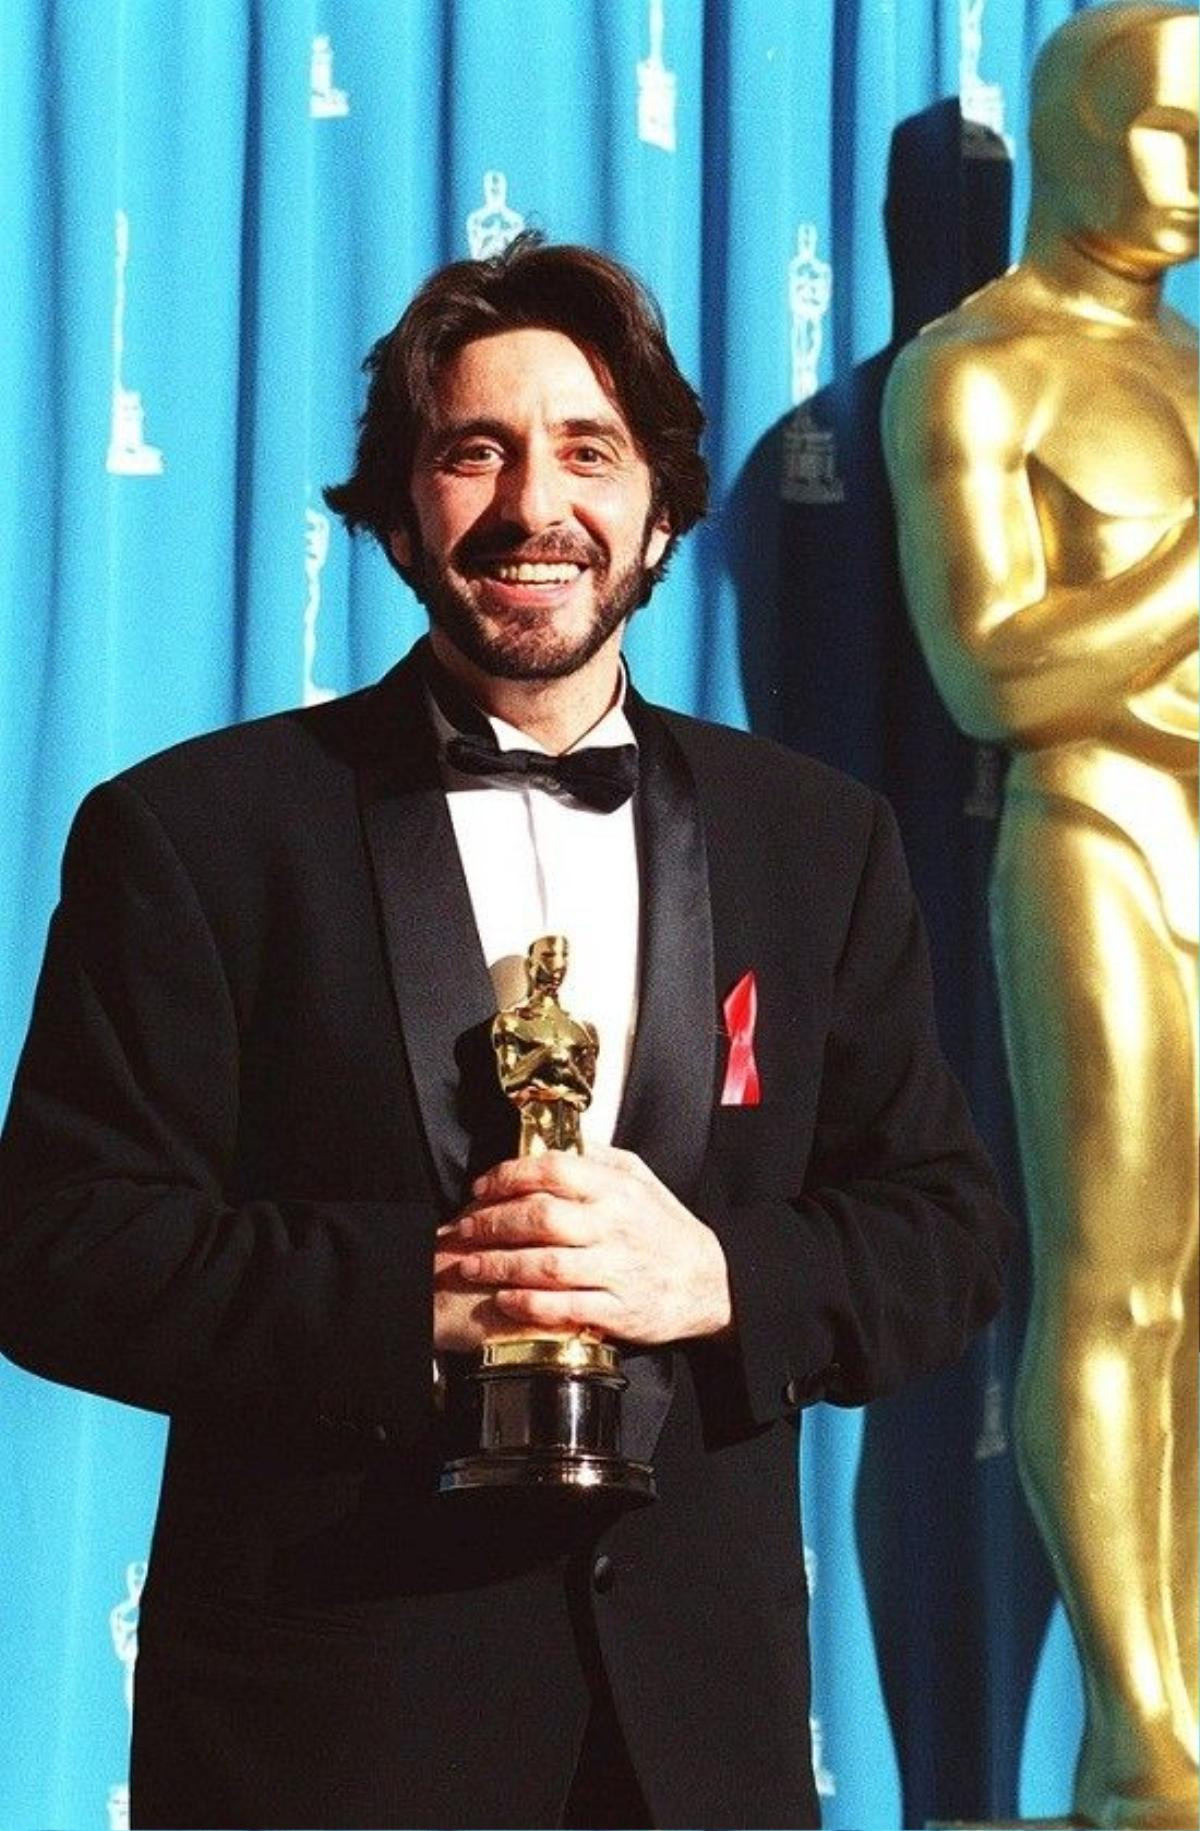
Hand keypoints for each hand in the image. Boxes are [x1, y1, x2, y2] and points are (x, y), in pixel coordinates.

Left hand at [437, 1145, 732, 1344]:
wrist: (712, 1281)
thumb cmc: (667, 1228)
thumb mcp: (640, 1178)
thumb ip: (597, 1158)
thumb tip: (555, 1139)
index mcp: (616, 1188)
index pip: (554, 1169)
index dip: (510, 1175)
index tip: (482, 1186)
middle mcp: (614, 1226)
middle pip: (541, 1217)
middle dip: (492, 1222)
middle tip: (463, 1228)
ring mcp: (616, 1270)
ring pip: (546, 1264)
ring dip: (500, 1265)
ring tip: (470, 1265)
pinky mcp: (618, 1311)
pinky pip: (565, 1307)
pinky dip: (530, 1304)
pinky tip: (505, 1299)